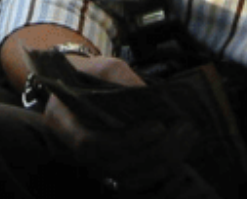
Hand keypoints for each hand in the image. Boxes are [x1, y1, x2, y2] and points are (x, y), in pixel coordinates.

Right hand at [43, 55, 197, 196]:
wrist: (77, 87)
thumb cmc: (89, 74)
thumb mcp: (103, 66)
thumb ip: (123, 80)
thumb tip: (154, 100)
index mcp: (61, 122)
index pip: (91, 143)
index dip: (126, 140)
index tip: (158, 126)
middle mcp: (70, 151)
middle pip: (114, 165)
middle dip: (153, 152)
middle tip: (184, 131)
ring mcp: (88, 164)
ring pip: (126, 179)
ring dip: (161, 164)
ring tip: (185, 139)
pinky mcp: (107, 170)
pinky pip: (133, 181)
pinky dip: (158, 172)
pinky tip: (178, 153)